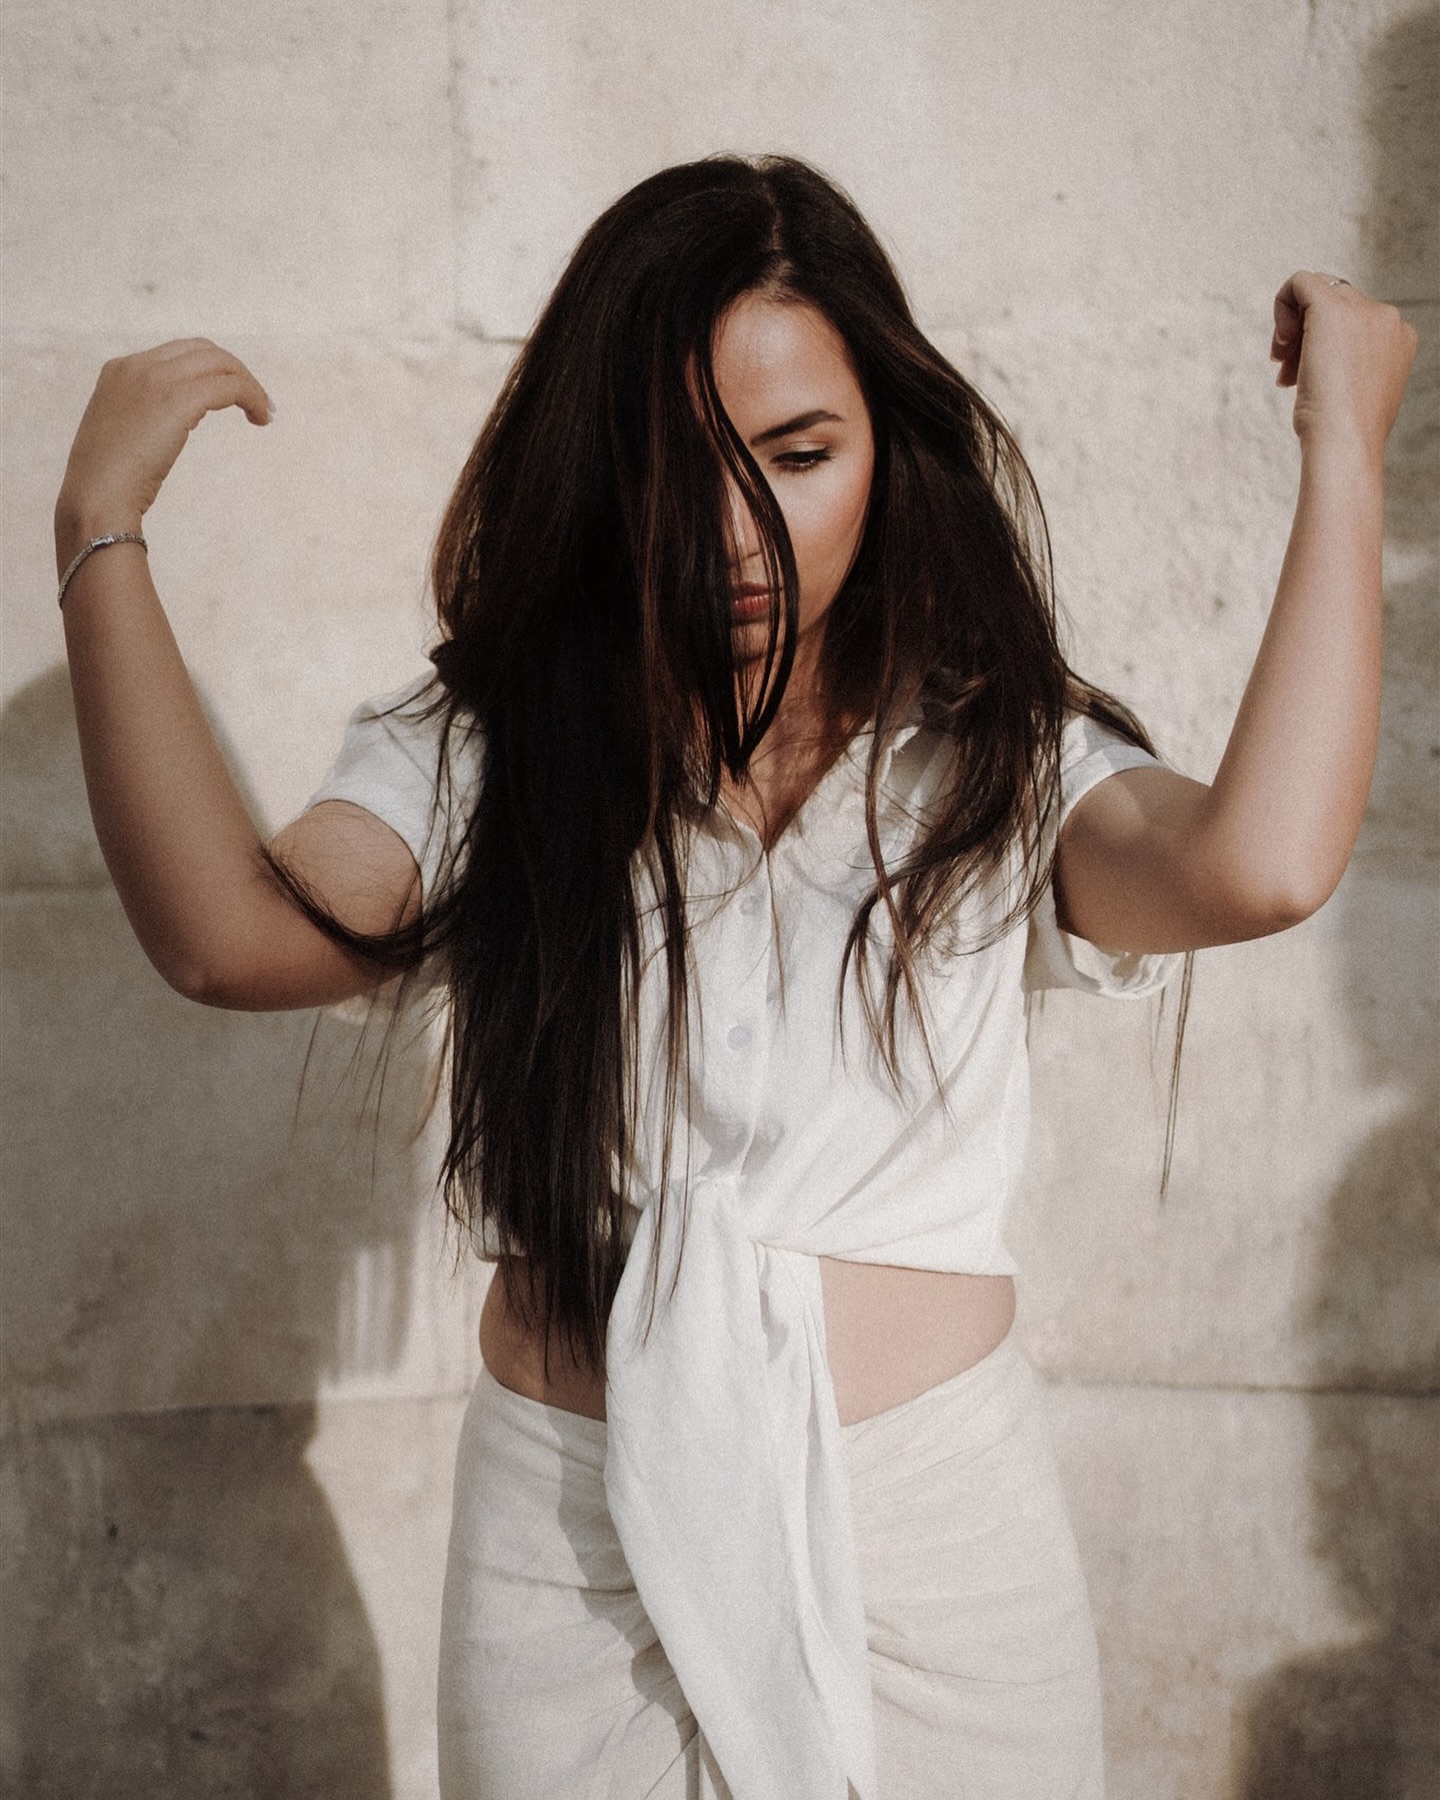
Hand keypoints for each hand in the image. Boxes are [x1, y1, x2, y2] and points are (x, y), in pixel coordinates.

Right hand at [55, 339, 272, 552]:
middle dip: (236, 372)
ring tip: (264, 413)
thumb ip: (143, 415)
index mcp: (121, 369)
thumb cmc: (108, 481)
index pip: (179, 353)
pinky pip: (230, 386)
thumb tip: (168, 423)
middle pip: (204, 350)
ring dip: (250, 385)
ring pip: (221, 363)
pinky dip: (252, 397)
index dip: (212, 370)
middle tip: (257, 402)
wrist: (96, 495)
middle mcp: (138, 365)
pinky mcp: (177, 399)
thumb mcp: (121, 433)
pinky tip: (261, 419)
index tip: (231, 395)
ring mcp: (156, 378)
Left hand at [1269, 273, 1417, 458]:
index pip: (1354, 322)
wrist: (1344, 442)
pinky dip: (1282, 303)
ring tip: (1282, 368)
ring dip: (1292, 330)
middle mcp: (1388, 318)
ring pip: (1318, 294)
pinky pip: (1300, 281)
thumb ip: (1349, 369)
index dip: (1321, 346)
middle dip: (1304, 339)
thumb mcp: (1356, 396)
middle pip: (1335, 308)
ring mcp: (1364, 310)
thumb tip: (1325, 367)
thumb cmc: (1345, 435)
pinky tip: (1280, 341)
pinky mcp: (1332, 308)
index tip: (1303, 377)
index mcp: (1400, 339)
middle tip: (1286, 373)